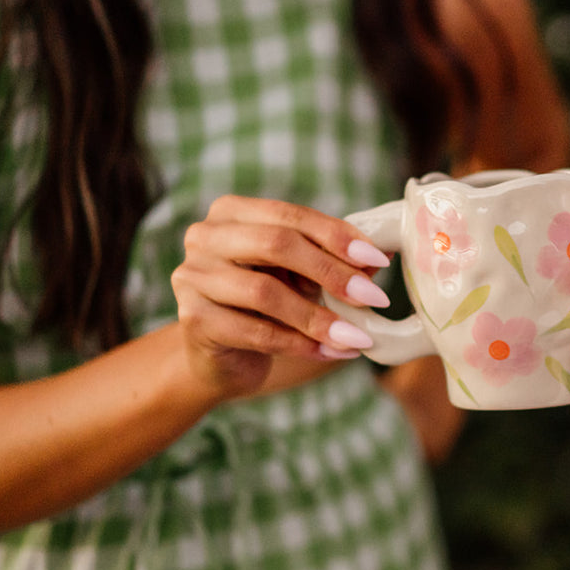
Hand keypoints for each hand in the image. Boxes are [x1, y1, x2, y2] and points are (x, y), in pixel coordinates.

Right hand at [171, 196, 392, 397]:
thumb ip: (331, 261)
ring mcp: (192, 276)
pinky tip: (331, 352)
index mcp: (232, 212)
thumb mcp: (299, 276)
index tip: (378, 260)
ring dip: (319, 317)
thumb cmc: (266, 305)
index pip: (291, 215)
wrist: (219, 357)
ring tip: (357, 337)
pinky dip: (300, 344)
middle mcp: (205, 236)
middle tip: (373, 298)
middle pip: (276, 245)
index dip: (337, 235)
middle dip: (332, 272)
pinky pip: (256, 332)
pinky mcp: (192, 319)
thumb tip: (377, 258)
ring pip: (265, 293)